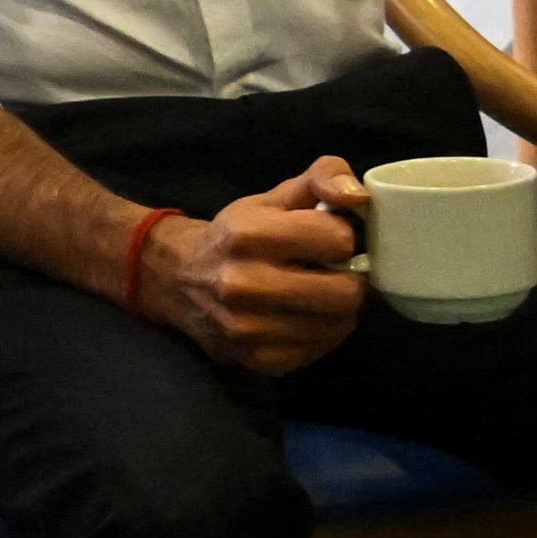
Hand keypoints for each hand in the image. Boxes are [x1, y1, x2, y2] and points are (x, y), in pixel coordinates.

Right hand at [127, 157, 372, 376]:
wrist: (178, 280)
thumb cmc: (237, 234)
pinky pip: (319, 351)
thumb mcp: (274, 197)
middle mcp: (243, 284)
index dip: (341, 237)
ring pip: (337, 325)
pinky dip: (322, 334)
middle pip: (345, 292)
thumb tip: (358, 196)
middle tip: (335, 272)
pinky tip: (305, 318)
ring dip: (339, 309)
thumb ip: (322, 177)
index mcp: (248, 235)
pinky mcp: (255, 360)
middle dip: (350, 279)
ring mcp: (247, 328)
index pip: (338, 239)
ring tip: (320, 294)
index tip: (326, 239)